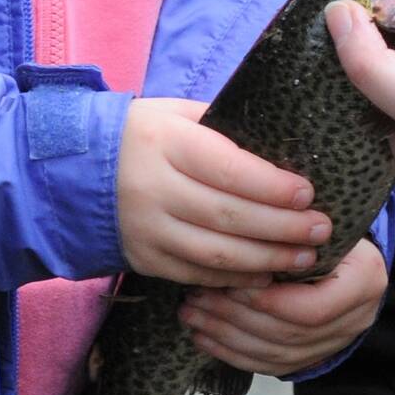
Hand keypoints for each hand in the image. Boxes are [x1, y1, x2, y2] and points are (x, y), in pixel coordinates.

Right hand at [117, 97, 330, 286]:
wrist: (73, 170)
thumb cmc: (142, 134)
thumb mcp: (177, 115)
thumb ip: (225, 130)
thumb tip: (283, 148)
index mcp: (166, 143)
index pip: (228, 169)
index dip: (272, 186)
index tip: (309, 194)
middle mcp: (153, 189)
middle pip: (228, 216)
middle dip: (282, 227)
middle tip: (321, 231)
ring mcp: (146, 229)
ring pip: (215, 253)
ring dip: (266, 259)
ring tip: (304, 258)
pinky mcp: (142, 259)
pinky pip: (195, 275)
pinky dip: (234, 279)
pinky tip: (265, 276)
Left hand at [180, 238, 389, 374]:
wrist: (346, 254)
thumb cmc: (324, 226)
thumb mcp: (317, 217)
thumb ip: (291, 229)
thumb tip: (242, 226)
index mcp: (365, 279)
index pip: (312, 307)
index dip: (266, 300)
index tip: (229, 282)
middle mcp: (356, 318)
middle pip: (287, 332)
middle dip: (235, 317)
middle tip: (196, 296)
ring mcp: (335, 343)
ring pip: (274, 353)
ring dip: (226, 336)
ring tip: (192, 313)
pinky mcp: (312, 356)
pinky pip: (269, 365)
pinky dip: (232, 353)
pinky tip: (202, 337)